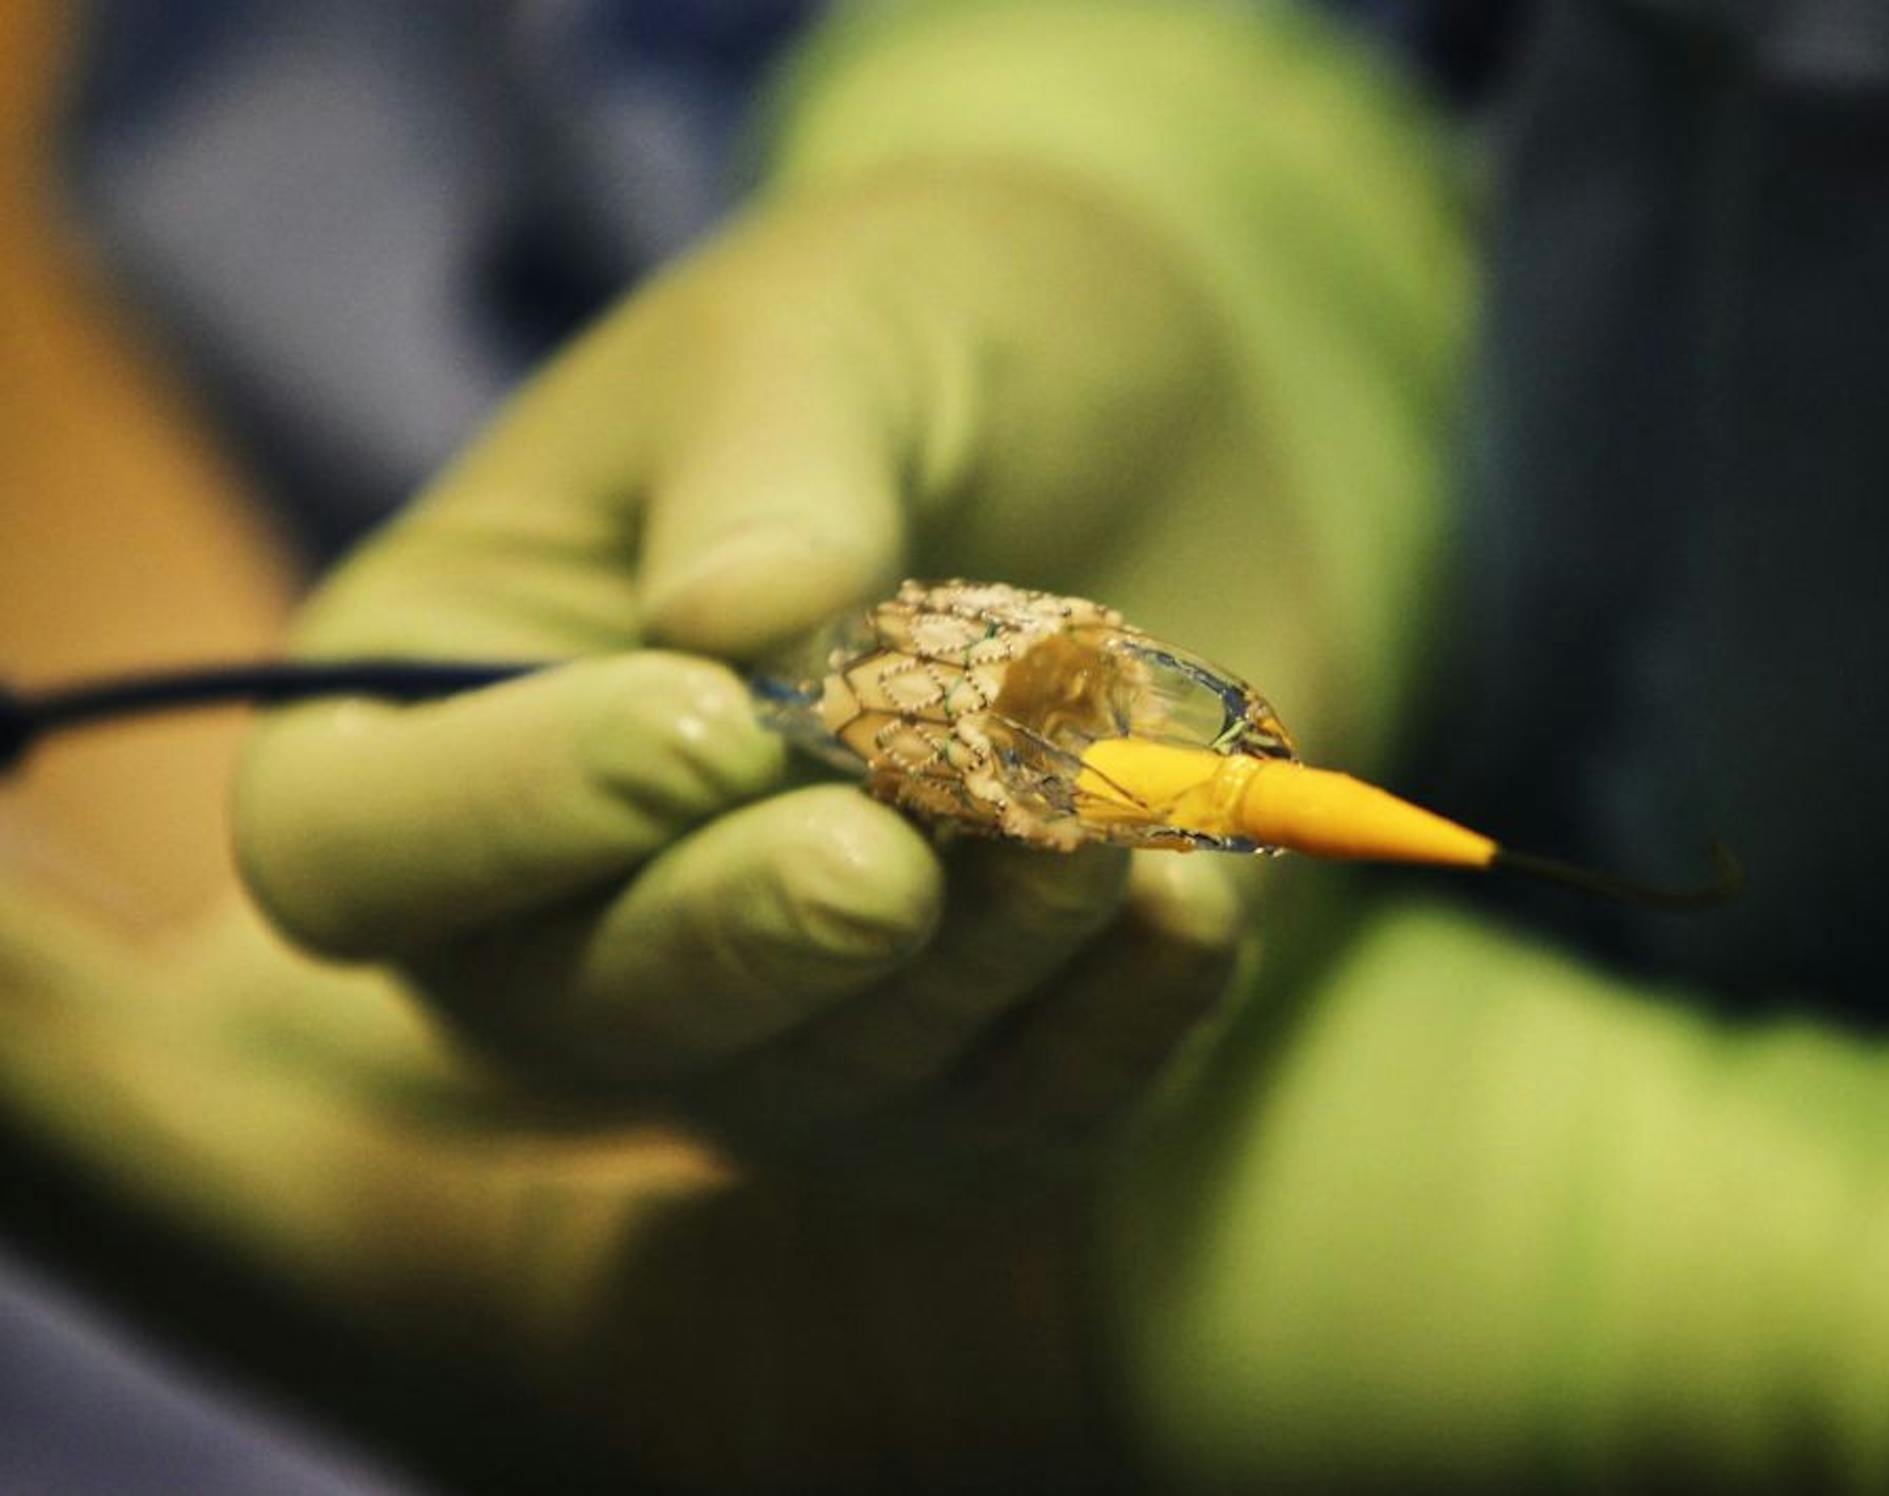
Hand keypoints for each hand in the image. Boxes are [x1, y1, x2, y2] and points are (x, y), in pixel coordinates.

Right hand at [236, 165, 1274, 1172]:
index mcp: (439, 702)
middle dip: (748, 935)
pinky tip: (1197, 897)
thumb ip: (772, 461)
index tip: (709, 716)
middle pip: (589, 1017)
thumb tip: (723, 629)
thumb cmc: (934, 338)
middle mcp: (574, 901)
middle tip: (891, 845)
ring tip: (1104, 801)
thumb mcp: (839, 326)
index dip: (511, 815)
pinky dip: (1116, 1030)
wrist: (1151, 410)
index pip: (354, 844)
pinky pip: (1019, 1124)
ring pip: (822, 1088)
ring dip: (968, 961)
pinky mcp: (975, 1061)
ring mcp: (777, 1015)